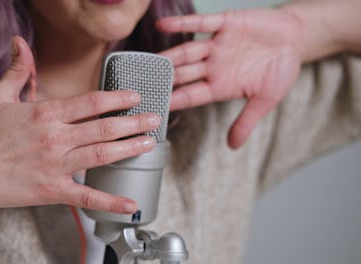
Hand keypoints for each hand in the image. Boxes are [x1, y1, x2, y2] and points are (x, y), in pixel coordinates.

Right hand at [0, 36, 159, 213]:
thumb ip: (18, 71)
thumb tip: (20, 43)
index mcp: (45, 114)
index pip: (90, 102)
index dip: (116, 98)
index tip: (135, 97)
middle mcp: (55, 139)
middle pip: (104, 128)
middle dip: (134, 122)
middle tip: (155, 119)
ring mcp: (55, 165)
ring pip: (102, 156)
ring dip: (130, 148)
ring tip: (149, 143)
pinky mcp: (52, 190)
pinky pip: (86, 197)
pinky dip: (110, 201)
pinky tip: (129, 203)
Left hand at [157, 9, 302, 147]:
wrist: (296, 39)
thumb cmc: (280, 70)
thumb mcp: (266, 100)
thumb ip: (246, 121)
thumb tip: (233, 147)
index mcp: (219, 86)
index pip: (191, 96)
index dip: (173, 101)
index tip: (154, 109)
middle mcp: (213, 66)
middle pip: (183, 74)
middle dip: (165, 80)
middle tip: (142, 86)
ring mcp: (216, 45)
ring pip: (187, 52)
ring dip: (169, 56)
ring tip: (150, 60)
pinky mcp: (224, 24)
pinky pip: (200, 23)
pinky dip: (182, 23)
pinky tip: (162, 25)